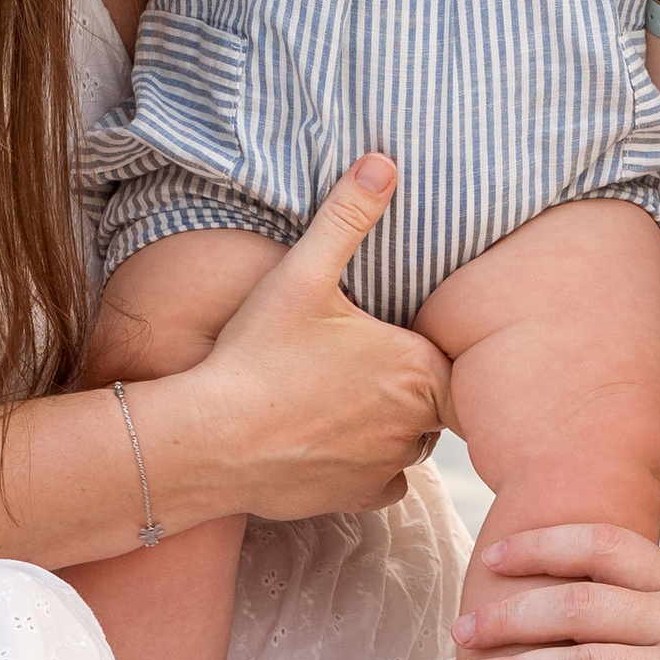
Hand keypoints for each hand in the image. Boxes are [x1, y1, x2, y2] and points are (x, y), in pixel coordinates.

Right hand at [190, 158, 452, 522]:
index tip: (386, 339)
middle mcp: (416, 424)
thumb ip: (347, 218)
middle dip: (404, 384)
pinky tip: (328, 440)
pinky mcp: (359, 498)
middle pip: (431, 400)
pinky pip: (384, 483)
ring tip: (338, 399)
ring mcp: (388, 466)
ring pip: (409, 441)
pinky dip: (366, 467)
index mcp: (417, 368)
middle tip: (352, 364)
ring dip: (388, 426)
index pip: (450, 358)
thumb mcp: (302, 275)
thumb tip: (383, 161)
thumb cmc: (256, 355)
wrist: (209, 439)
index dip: (418, 346)